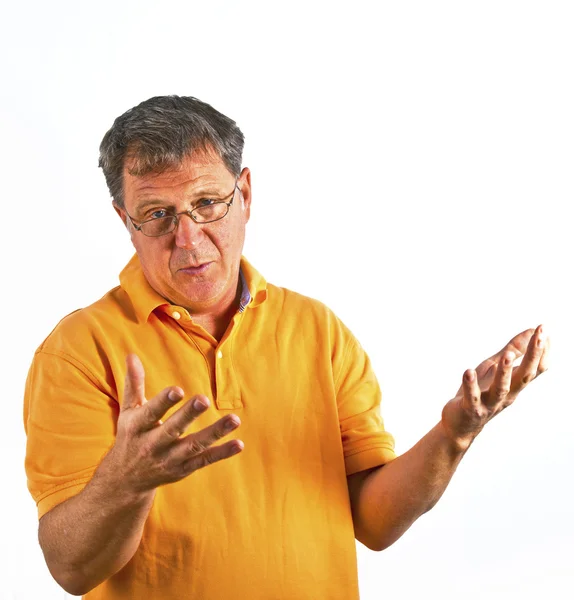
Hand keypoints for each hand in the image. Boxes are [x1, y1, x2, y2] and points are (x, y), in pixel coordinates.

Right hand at [101, 354, 243, 496]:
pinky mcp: (183, 470)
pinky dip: (221, 453)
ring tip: (234, 420)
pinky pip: (204, 461)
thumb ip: (133, 384)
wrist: (124, 481)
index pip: (151, 413)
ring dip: (215, 433)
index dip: (163, 402)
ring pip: (193, 446)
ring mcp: (170, 459)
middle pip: (172, 429)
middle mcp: (153, 445)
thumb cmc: (130, 437)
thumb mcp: (128, 411)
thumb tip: (132, 355)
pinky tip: (239, 443)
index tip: (177, 390)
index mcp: (137, 427)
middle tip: (204, 399)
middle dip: (188, 415)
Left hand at [441, 325, 548, 450]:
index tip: (543, 329)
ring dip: (505, 372)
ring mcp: (489, 403)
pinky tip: (468, 371)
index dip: (541, 350)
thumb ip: (513, 351)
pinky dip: (471, 385)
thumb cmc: (480, 393)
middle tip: (540, 336)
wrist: (460, 425)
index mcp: (514, 385)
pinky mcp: (471, 409)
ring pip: (501, 388)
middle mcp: (506, 394)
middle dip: (533, 356)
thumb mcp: (495, 368)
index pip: (535, 368)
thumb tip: (531, 331)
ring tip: (507, 356)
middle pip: (524, 376)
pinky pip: (472, 397)